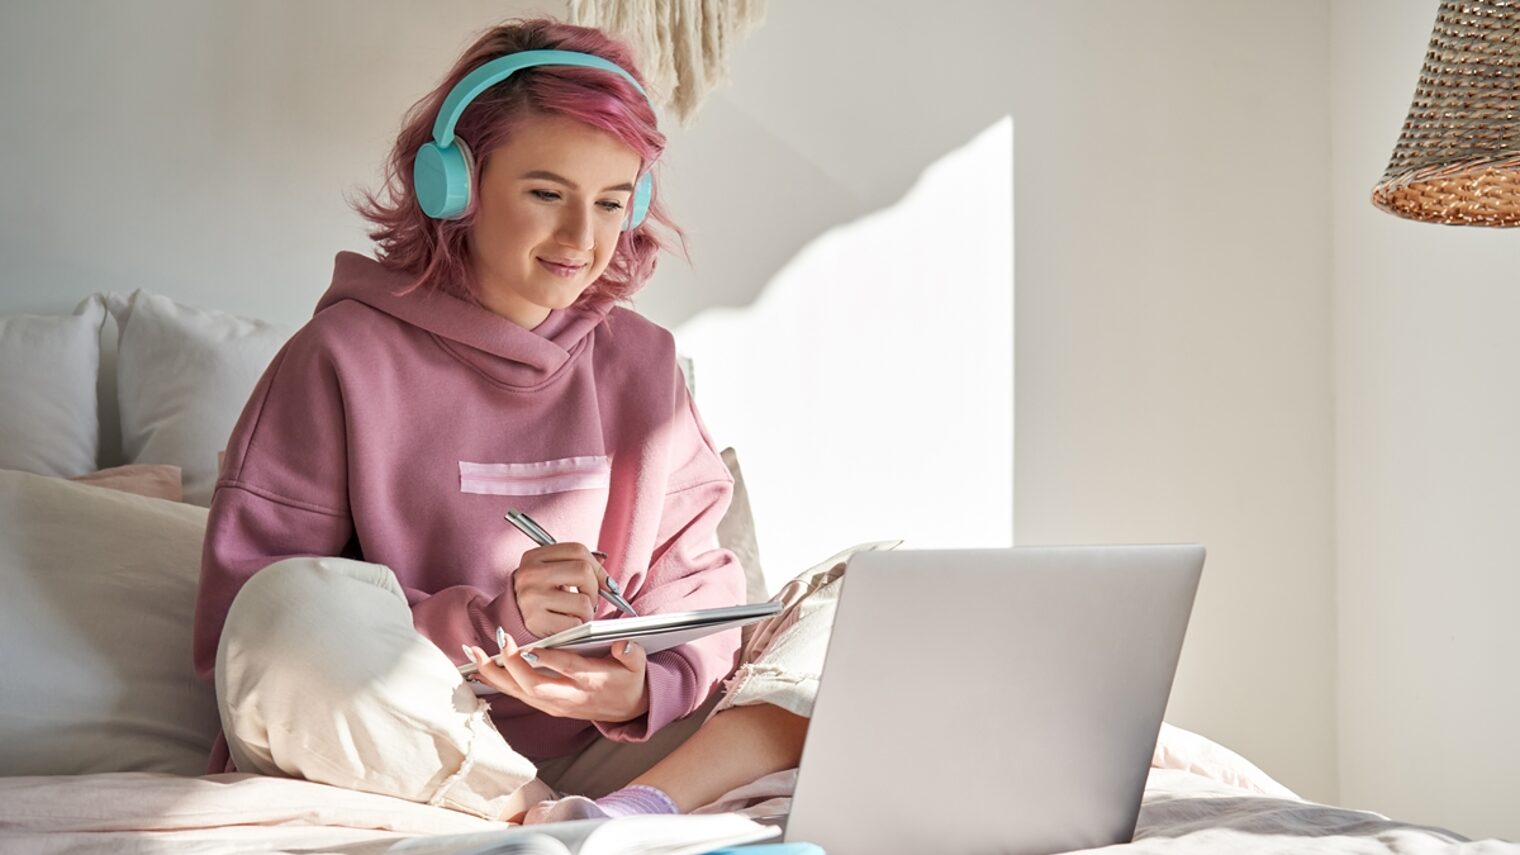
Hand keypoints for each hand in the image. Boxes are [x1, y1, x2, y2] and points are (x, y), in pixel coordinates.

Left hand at [464, 634, 649, 722]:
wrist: (628, 709)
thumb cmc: (629, 680)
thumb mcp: (638, 665)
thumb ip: (632, 653)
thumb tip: (624, 644)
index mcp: (591, 682)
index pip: (567, 669)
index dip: (548, 659)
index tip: (529, 646)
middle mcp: (569, 696)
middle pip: (535, 686)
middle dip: (512, 666)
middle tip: (499, 642)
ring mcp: (555, 704)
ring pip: (520, 692)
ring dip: (495, 674)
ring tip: (474, 654)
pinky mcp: (547, 706)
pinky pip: (517, 695)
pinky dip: (496, 682)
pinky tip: (479, 670)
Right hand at [512, 543, 611, 636]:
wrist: (511, 620)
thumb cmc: (539, 595)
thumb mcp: (551, 573)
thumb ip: (576, 566)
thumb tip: (607, 574)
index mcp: (534, 557)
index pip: (577, 550)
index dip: (598, 568)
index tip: (606, 583)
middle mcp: (530, 574)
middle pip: (583, 571)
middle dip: (594, 590)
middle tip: (588, 600)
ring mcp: (532, 597)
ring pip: (583, 602)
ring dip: (586, 612)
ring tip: (574, 614)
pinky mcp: (536, 621)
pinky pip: (575, 624)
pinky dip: (577, 627)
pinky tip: (565, 625)